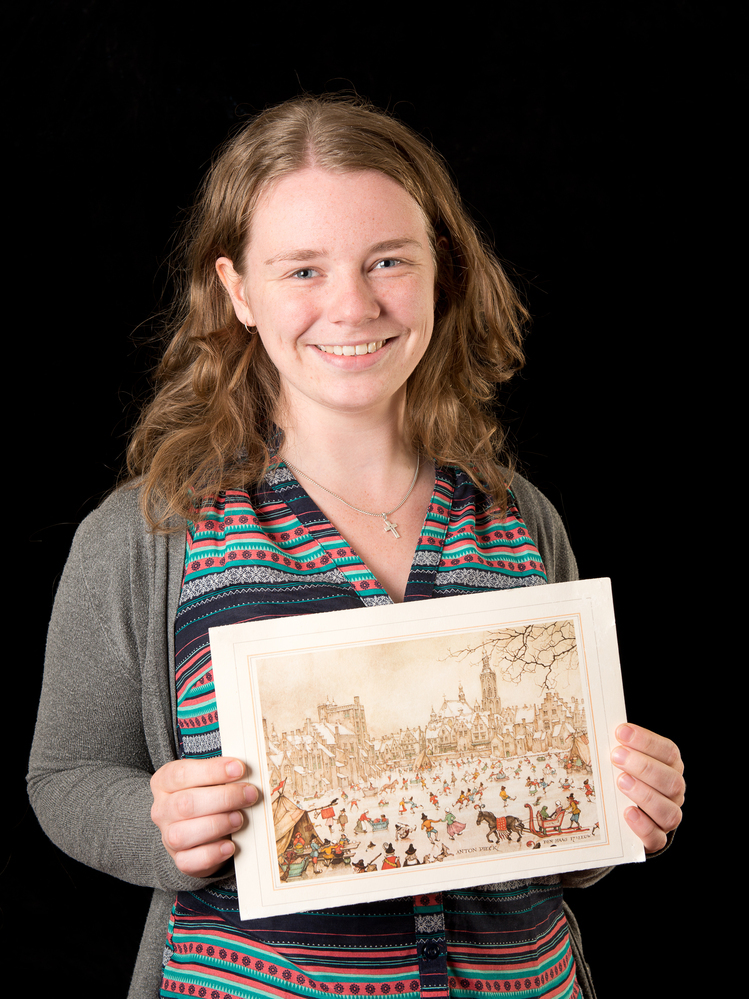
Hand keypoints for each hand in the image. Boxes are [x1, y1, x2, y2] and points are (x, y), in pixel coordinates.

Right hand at [150, 757, 258, 877]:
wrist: (199, 829)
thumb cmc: (208, 795)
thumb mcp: (211, 779)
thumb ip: (223, 774)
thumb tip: (249, 771)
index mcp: (165, 782)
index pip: (182, 773)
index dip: (212, 770)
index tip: (240, 768)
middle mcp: (162, 809)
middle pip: (185, 803)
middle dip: (223, 798)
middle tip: (250, 794)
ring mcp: (168, 837)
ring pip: (183, 834)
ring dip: (218, 825)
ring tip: (240, 818)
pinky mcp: (180, 859)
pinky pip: (190, 861)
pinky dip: (212, 854)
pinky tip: (230, 845)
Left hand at [612, 723, 684, 852]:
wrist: (625, 814)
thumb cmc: (624, 776)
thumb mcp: (622, 761)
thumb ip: (619, 749)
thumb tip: (598, 730)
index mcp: (669, 767)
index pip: (668, 752)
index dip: (647, 741)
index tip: (621, 732)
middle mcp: (674, 793)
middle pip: (672, 781)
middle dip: (644, 766)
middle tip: (616, 756)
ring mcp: (667, 817)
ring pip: (669, 811)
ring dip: (644, 794)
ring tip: (621, 782)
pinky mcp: (656, 839)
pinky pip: (657, 838)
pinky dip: (643, 826)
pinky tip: (627, 813)